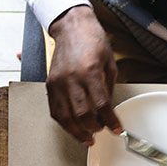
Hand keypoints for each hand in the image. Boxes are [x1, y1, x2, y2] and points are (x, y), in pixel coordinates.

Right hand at [47, 6, 121, 144]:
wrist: (71, 27)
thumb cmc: (91, 40)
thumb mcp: (108, 62)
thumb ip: (107, 88)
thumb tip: (107, 110)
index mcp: (89, 71)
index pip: (101, 105)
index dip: (110, 121)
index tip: (116, 128)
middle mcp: (72, 79)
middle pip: (82, 115)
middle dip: (93, 128)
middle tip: (100, 131)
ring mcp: (58, 83)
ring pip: (66, 118)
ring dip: (77, 132)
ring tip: (86, 138)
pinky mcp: (50, 85)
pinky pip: (55, 111)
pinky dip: (65, 123)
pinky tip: (72, 127)